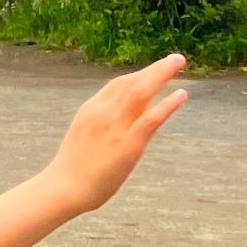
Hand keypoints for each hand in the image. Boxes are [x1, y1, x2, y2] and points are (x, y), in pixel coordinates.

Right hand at [46, 54, 187, 211]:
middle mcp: (103, 112)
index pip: (117, 85)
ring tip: (179, 62)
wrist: (65, 187)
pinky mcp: (129, 143)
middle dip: (154, 68)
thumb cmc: (72, 168)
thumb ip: (100, 124)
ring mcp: (116, 126)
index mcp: (90, 110)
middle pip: (131, 82)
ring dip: (162, 74)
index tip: (154, 72)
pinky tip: (181, 95)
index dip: (139, 75)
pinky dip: (168, 104)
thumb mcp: (82, 136)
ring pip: (142, 92)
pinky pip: (152, 117)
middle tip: (175, 59)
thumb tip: (117, 123)